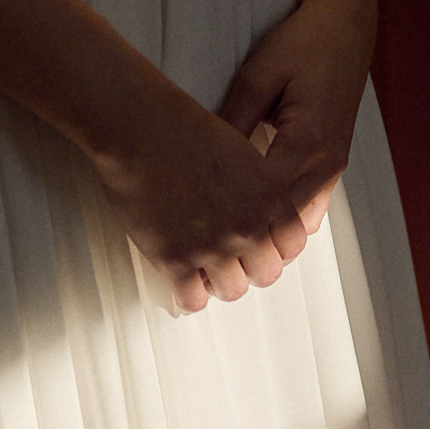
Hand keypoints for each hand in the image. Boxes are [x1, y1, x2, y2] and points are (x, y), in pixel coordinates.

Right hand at [93, 80, 309, 313]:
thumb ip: (256, 186)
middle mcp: (247, 225)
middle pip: (265, 273)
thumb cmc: (180, 128)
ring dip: (218, 282)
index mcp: (269, 195)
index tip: (259, 245)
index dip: (274, 247)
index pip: (292, 244)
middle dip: (248, 267)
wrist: (137, 128)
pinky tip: (180, 282)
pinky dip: (187, 295)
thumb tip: (258, 213)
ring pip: (232, 291)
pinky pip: (193, 301)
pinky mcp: (176, 260)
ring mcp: (213, 247)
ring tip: (203, 270)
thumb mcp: (239, 150)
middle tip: (230, 260)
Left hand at [218, 0, 376, 238]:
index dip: (234, 218)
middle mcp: (327, 162)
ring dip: (271, 234)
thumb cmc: (301, 45)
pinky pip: (310, 208)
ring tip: (232, 240)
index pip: (267, 199)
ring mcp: (335, 166)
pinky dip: (286, 220)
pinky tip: (257, 219)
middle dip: (252, 238)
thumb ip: (232, 121)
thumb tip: (203, 162)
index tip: (201, 227)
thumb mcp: (256, 77)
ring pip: (302, 224)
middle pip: (287, 224)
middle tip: (211, 248)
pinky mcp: (335, 164)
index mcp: (308, 140)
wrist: (345, 28)